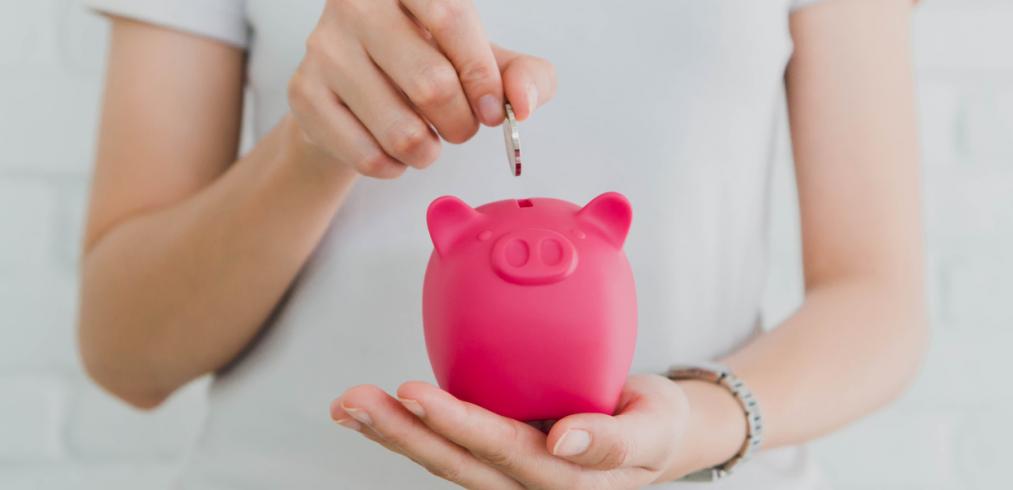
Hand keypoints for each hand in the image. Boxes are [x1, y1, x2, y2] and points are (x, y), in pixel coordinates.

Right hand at [287, 0, 556, 178]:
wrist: (353, 91)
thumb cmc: (426, 64)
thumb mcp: (481, 60)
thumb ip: (522, 74)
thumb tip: (524, 104)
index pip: (452, 18)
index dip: (483, 76)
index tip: (495, 111)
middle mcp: (356, 4)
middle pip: (431, 83)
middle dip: (462, 123)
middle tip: (462, 128)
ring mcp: (324, 49)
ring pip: (401, 130)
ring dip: (429, 152)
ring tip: (428, 141)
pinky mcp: (304, 95)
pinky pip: (368, 156)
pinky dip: (395, 167)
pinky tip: (394, 152)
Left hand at [330, 374, 745, 488]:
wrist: (656, 438)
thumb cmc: (655, 425)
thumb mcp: (655, 428)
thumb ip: (615, 441)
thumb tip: (565, 440)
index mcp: (567, 483)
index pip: (506, 451)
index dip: (460, 425)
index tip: (417, 394)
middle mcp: (528, 488)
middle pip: (458, 464)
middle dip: (403, 432)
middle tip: (355, 400)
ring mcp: (509, 479)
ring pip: (444, 462)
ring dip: (393, 434)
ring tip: (349, 405)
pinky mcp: (497, 463)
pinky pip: (449, 450)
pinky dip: (410, 430)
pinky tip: (375, 408)